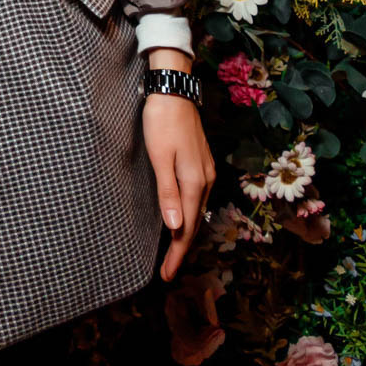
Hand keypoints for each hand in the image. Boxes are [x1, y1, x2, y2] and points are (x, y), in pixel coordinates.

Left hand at [143, 90, 215, 281]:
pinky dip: (189, 215)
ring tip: (174, 252)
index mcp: (194, 182)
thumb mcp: (159, 157)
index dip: (177, 254)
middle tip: (168, 272)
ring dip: (186, 234)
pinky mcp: (202, 163)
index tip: (167, 276)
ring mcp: (206, 171)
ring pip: (197, 211)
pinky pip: (197, 198)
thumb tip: (176, 229)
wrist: (174, 90)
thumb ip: (167, 193)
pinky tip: (182, 218)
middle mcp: (205, 180)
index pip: (186, 229)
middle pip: (194, 224)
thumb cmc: (162, 121)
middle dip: (181, 250)